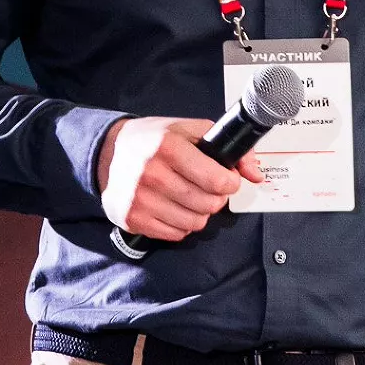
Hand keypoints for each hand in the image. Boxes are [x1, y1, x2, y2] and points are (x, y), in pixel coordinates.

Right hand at [96, 116, 264, 241]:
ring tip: (190, 197)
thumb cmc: (153, 140)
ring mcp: (141, 200)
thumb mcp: (189, 130)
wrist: (109, 153)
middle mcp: (152, 174)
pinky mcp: (133, 219)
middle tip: (207, 188)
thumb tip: (256, 174)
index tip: (227, 179)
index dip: (230, 182)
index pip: (216, 179)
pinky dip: (181, 224)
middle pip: (208, 204)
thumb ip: (228, 147)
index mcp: (168, 147)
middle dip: (216, 197)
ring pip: (195, 223)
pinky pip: (176, 234)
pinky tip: (174, 207)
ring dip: (200, 213)